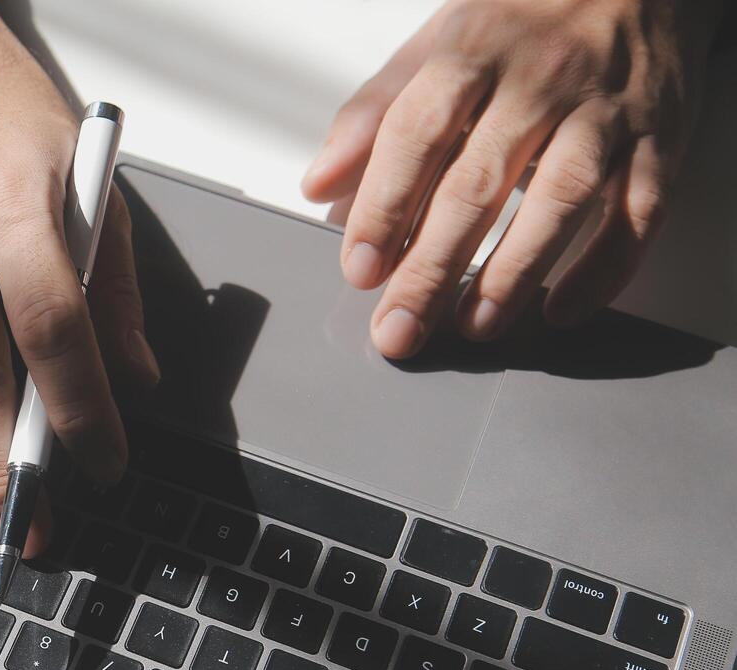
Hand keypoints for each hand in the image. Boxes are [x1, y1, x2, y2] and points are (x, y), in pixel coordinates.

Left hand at [302, 0, 722, 356]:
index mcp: (474, 54)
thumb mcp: (439, 44)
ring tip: (475, 325)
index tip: (361, 269)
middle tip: (401, 327)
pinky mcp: (662, 138)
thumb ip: (375, 113)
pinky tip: (563, 309)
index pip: (416, 135)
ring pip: (562, 196)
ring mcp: (606, 110)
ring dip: (516, 270)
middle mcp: (541, 81)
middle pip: (478, 183)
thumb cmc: (525, 22)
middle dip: (433, 266)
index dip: (384, 207)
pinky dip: (605, 266)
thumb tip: (319, 183)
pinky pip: (640, 209)